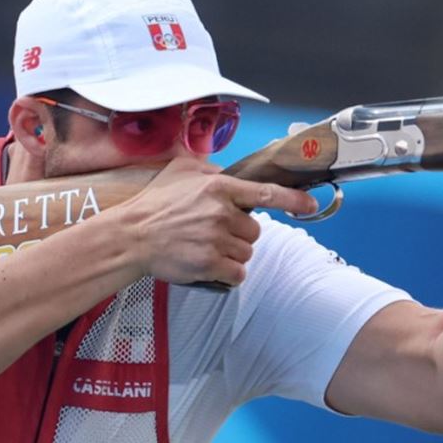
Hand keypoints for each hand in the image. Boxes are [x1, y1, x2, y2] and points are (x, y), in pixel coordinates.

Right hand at [118, 157, 319, 286]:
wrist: (131, 237)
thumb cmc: (154, 204)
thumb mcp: (179, 171)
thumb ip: (207, 168)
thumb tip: (224, 172)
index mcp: (219, 188)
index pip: (266, 193)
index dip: (293, 200)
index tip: (311, 205)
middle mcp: (221, 212)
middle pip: (255, 230)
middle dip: (240, 234)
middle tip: (213, 233)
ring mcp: (216, 239)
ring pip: (246, 253)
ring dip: (232, 254)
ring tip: (204, 248)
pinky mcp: (210, 264)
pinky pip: (237, 273)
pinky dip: (228, 274)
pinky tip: (209, 266)